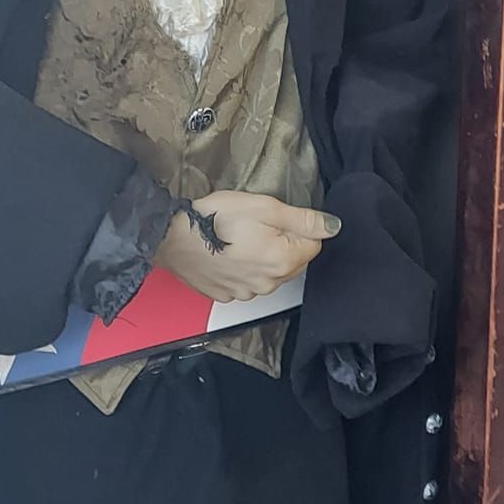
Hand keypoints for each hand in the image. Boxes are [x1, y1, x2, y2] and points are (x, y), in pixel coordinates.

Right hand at [158, 191, 340, 302]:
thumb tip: (333, 227)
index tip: (275, 218)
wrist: (170, 238)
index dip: (298, 227)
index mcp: (283, 261)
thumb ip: (302, 219)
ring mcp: (247, 293)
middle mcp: (269, 284)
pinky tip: (226, 254)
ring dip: (263, 258)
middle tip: (255, 226)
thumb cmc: (216, 218)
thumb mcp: (264, 207)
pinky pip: (247, 283)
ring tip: (238, 239)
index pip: (314, 245)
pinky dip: (242, 270)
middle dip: (283, 244)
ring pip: (270, 274)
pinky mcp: (227, 295)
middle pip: (294, 262)